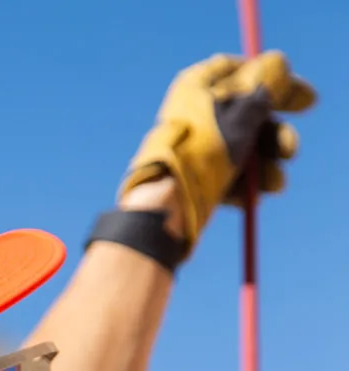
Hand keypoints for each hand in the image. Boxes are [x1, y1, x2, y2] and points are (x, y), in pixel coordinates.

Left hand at [119, 51, 316, 251]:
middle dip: (276, 135)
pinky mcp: (196, 179)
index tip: (305, 103)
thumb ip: (265, 85)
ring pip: (243, 150)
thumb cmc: (207, 147)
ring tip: (274, 183)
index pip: (246, 73)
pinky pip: (229, 177)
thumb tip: (277, 64)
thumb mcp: (243, 108)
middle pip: (249, 117)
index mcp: (200, 86)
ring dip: (267, 166)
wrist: (171, 201)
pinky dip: (246, 186)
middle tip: (290, 150)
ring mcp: (196, 148)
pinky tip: (254, 197)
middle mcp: (197, 115)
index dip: (278, 86)